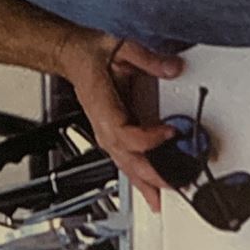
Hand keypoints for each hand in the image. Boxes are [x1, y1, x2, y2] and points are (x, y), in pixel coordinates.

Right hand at [54, 28, 185, 212]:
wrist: (73, 58)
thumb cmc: (91, 56)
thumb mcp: (121, 48)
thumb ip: (148, 59)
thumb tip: (172, 68)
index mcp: (104, 108)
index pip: (127, 134)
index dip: (149, 138)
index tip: (170, 133)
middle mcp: (104, 128)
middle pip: (128, 160)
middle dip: (152, 176)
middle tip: (176, 185)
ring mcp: (107, 135)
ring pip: (126, 167)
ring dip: (145, 185)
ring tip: (162, 201)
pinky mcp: (112, 136)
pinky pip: (126, 163)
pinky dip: (139, 179)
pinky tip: (149, 191)